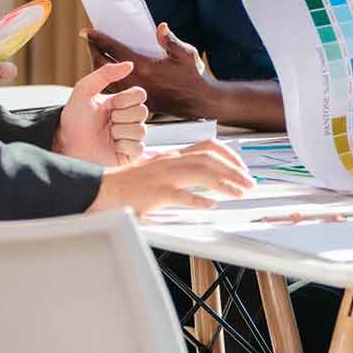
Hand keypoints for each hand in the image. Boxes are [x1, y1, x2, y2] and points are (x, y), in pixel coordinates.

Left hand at [51, 60, 150, 166]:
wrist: (66, 143)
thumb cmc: (74, 118)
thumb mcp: (84, 90)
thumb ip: (105, 74)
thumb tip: (129, 64)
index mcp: (122, 103)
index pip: (140, 94)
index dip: (124, 100)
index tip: (109, 105)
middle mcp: (129, 119)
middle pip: (143, 112)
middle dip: (121, 116)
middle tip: (107, 121)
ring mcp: (131, 136)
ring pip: (141, 130)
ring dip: (120, 132)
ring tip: (107, 134)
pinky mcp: (130, 154)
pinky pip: (138, 147)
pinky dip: (123, 146)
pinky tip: (112, 146)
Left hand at [83, 23, 216, 120]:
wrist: (198, 102)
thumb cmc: (193, 76)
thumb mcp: (187, 54)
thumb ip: (171, 40)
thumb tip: (160, 27)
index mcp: (144, 66)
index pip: (113, 49)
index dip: (98, 39)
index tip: (86, 31)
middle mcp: (135, 80)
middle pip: (103, 64)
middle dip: (93, 50)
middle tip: (89, 41)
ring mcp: (134, 92)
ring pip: (106, 79)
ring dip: (98, 66)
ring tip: (96, 54)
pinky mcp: (135, 101)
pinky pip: (114, 90)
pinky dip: (107, 80)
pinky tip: (108, 73)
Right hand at [94, 140, 254, 214]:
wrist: (104, 189)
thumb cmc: (132, 184)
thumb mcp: (159, 170)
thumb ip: (180, 168)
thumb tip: (206, 173)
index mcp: (173, 156)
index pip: (208, 147)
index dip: (230, 156)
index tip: (243, 169)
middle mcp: (170, 162)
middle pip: (210, 159)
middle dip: (234, 170)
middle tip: (249, 184)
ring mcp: (162, 177)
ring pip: (200, 173)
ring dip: (224, 183)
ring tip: (238, 193)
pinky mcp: (154, 194)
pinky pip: (180, 195)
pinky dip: (198, 200)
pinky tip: (210, 205)